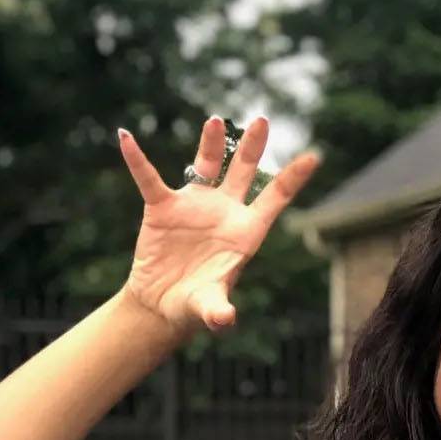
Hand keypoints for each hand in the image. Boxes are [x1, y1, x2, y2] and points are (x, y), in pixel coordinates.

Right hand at [118, 115, 317, 334]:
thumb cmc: (195, 306)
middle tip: (263, 119)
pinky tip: (126, 137)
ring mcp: (195, 206)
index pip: (275, 199)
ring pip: (207, 166)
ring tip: (218, 120)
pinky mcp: (163, 208)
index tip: (314, 156)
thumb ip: (218, 310)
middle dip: (254, 147)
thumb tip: (225, 320)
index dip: (293, 178)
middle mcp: (224, 214)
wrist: (163, 305)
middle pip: (244, 173)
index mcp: (246, 233)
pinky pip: (150, 179)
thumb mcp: (209, 308)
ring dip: (211, 143)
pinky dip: (138, 161)